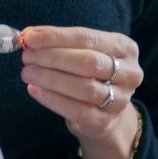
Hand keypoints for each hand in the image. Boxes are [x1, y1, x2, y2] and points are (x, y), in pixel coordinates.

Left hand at [18, 24, 141, 148]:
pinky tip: (35, 90)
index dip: (57, 37)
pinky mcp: (105, 121)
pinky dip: (52, 99)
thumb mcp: (84, 52)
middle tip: (28, 57)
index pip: (88, 38)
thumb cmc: (91, 74)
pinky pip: (77, 111)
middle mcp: (129, 73)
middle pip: (89, 62)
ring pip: (84, 87)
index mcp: (125, 48)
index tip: (30, 37)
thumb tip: (28, 36)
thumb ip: (60, 43)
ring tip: (28, 72)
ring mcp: (120, 99)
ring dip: (50, 78)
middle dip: (53, 57)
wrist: (106, 111)